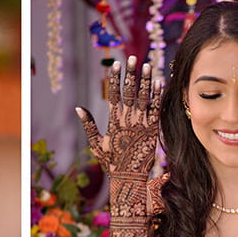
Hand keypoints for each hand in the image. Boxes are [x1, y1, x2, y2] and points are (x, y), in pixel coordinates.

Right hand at [77, 56, 160, 178]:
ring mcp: (141, 124)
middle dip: (131, 74)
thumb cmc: (111, 163)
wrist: (129, 178)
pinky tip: (159, 82)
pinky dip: (157, 96)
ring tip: (147, 65)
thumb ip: (88, 125)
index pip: (113, 95)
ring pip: (144, 97)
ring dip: (145, 80)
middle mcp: (128, 120)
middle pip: (129, 92)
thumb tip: (79, 109)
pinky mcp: (153, 130)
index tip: (116, 65)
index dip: (115, 79)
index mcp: (114, 122)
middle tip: (133, 58)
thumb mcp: (96, 145)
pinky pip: (156, 109)